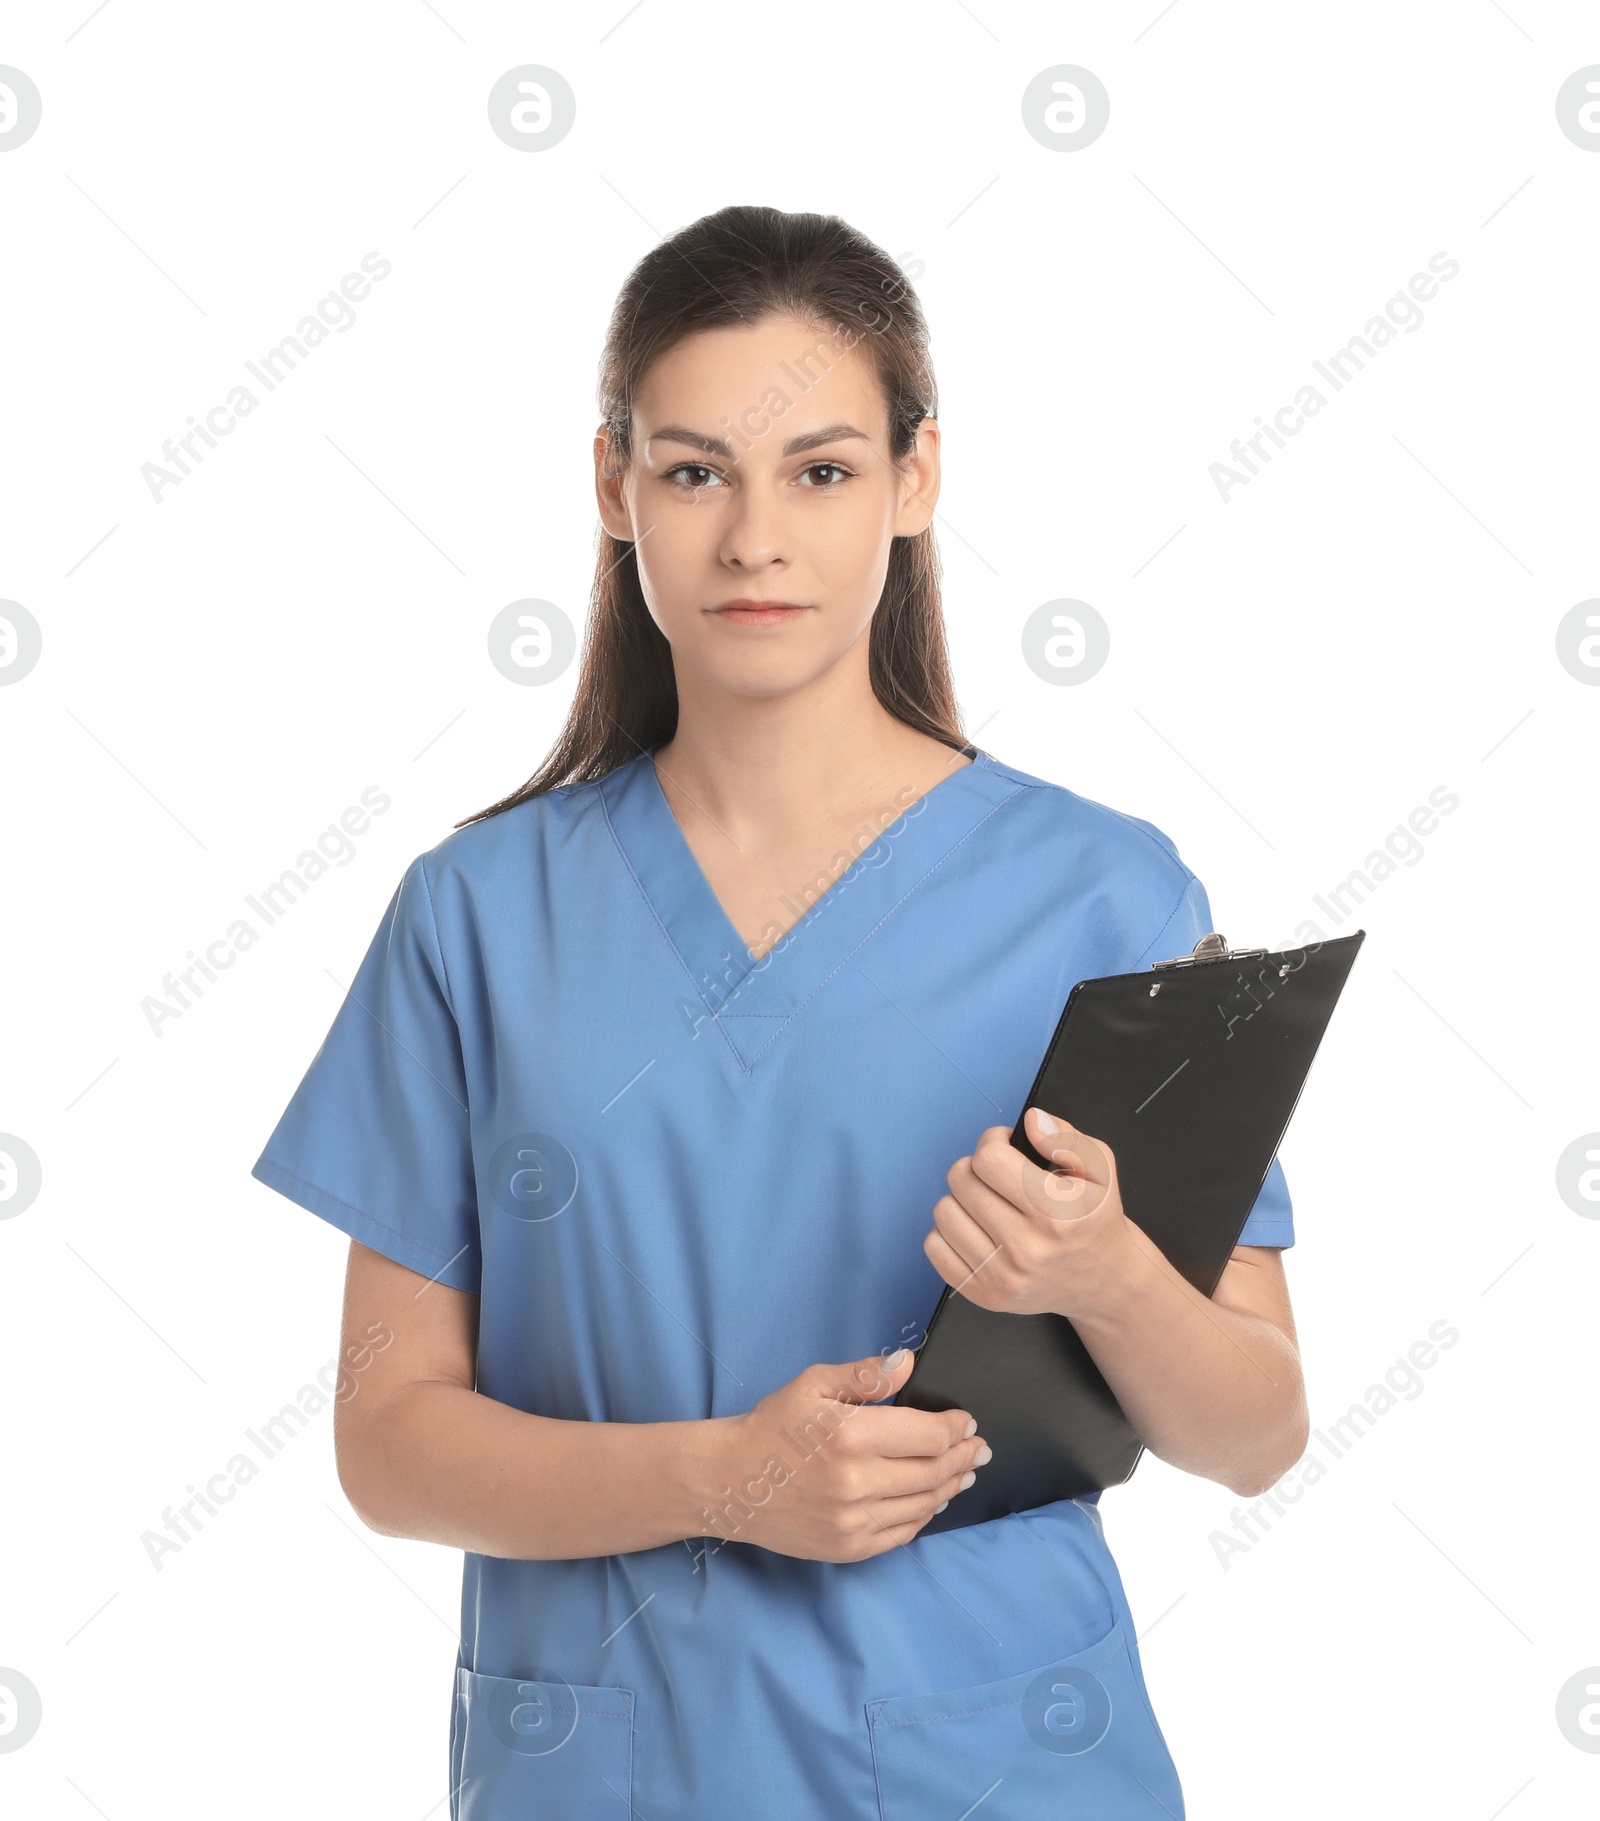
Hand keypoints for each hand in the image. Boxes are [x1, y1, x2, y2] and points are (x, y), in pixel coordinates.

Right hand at [707, 1348, 989, 1562]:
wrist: (730, 1481)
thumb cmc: (772, 1426)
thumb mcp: (814, 1384)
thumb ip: (866, 1375)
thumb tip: (909, 1363)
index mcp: (851, 1435)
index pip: (930, 1436)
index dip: (956, 1428)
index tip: (966, 1422)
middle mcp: (856, 1483)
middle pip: (934, 1472)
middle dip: (964, 1457)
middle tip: (979, 1449)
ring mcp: (853, 1521)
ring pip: (924, 1505)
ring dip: (950, 1486)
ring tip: (963, 1473)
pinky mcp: (848, 1548)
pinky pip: (902, 1533)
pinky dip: (923, 1515)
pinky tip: (931, 1500)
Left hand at [924, 1108, 1136, 1322]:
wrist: (1103, 1280)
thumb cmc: (1094, 1219)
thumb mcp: (1100, 1168)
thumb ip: (1066, 1138)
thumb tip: (1032, 1121)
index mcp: (1056, 1214)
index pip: (988, 1159)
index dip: (993, 1142)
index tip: (1004, 1147)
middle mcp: (1027, 1249)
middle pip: (961, 1180)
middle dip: (977, 1167)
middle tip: (998, 1176)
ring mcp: (1003, 1277)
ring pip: (944, 1211)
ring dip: (962, 1199)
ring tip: (989, 1203)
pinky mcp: (984, 1295)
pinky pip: (934, 1246)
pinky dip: (950, 1231)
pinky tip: (978, 1229)